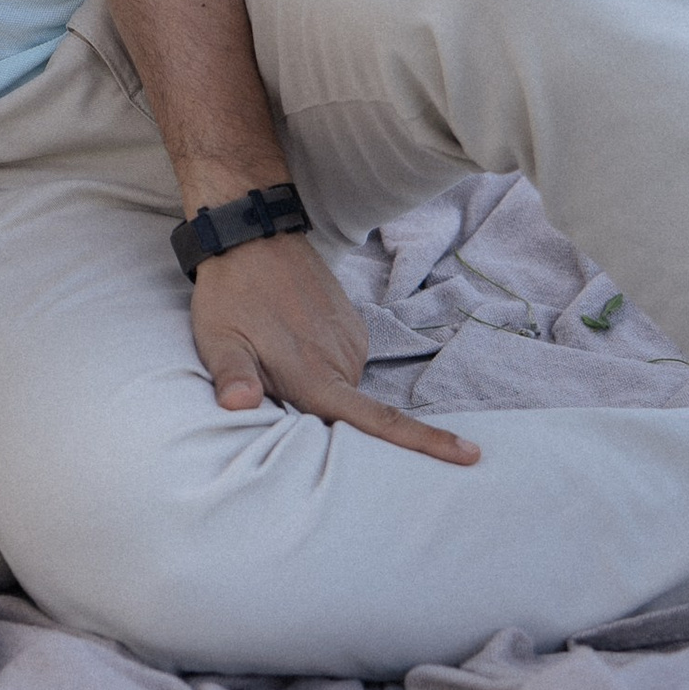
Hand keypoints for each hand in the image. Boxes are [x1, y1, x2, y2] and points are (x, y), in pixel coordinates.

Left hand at [191, 234, 477, 464]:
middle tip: (271, 381)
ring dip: (316, 382)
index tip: (470, 455)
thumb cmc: (230, 295)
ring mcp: (351, 339)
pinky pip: (341, 359)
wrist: (251, 234)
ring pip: (342, 384)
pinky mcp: (350, 322)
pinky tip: (289, 339)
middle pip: (347, 412)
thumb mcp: (218, 340)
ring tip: (272, 353)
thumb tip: (237, 404)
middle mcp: (344, 361)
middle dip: (320, 413)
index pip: (377, 421)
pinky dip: (320, 361)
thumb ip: (232, 377)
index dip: (425, 443)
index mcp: (317, 377)